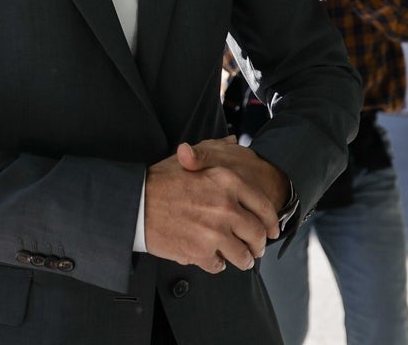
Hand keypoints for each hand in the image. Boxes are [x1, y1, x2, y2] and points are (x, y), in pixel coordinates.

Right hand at [144, 136, 281, 272]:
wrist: (136, 203)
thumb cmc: (161, 180)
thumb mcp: (190, 156)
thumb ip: (216, 149)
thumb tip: (234, 141)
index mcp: (228, 181)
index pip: (263, 207)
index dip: (271, 222)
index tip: (271, 231)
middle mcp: (226, 206)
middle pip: (256, 234)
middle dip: (258, 245)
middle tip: (255, 249)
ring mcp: (215, 231)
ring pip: (243, 255)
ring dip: (243, 259)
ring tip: (239, 259)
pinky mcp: (201, 252)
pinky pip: (219, 265)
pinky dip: (217, 263)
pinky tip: (211, 257)